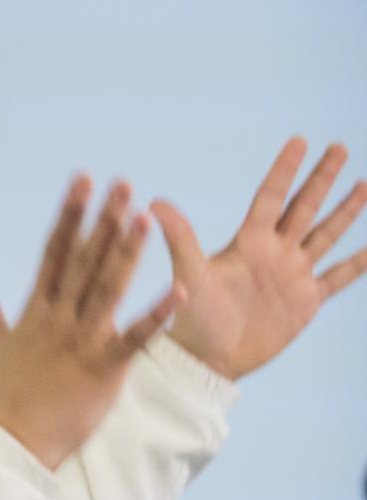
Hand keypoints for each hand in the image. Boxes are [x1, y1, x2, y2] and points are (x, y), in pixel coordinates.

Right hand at [0, 178, 185, 468]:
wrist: (14, 442)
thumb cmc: (4, 395)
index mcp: (36, 310)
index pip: (54, 251)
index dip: (70, 214)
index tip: (82, 180)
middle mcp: (59, 318)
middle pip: (84, 261)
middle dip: (103, 221)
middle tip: (122, 184)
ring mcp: (82, 341)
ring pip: (107, 289)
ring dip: (127, 253)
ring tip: (145, 218)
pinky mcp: (105, 368)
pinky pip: (136, 338)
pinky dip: (157, 315)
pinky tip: (180, 290)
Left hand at [151, 137, 366, 379]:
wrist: (208, 360)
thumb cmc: (192, 317)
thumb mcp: (190, 274)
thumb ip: (179, 239)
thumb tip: (154, 202)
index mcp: (248, 242)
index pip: (271, 196)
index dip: (285, 169)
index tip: (299, 140)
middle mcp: (274, 252)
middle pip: (304, 207)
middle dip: (322, 178)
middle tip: (338, 147)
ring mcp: (292, 275)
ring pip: (325, 235)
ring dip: (345, 211)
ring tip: (363, 184)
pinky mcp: (305, 302)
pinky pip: (337, 279)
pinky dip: (356, 265)